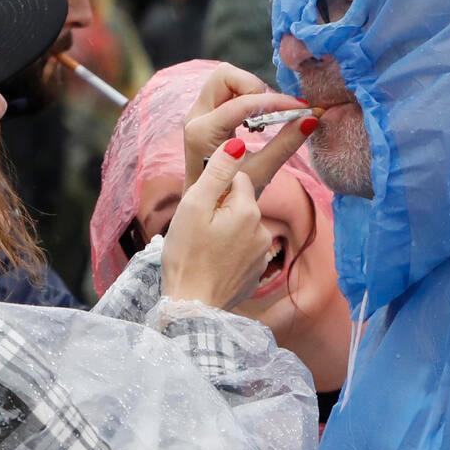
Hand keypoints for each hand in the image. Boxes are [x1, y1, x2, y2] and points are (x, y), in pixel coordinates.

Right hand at [162, 143, 275, 309]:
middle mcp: (262, 229)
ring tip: (204, 248)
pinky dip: (231, 252)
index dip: (215, 189)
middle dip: (222, 210)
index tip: (199, 207)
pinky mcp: (256, 271)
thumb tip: (238, 142)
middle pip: (241, 203)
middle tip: (198, 229)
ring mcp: (262, 253)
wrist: (192, 307)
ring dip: (227, 231)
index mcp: (248, 209)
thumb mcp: (193, 207)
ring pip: (243, 227)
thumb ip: (217, 172)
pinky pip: (245, 249)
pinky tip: (213, 263)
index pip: (237, 179)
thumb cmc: (186, 255)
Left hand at [182, 63, 316, 195]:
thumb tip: (311, 119)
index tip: (300, 107)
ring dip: (251, 91)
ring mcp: (198, 113)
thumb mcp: (261, 172)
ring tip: (266, 117)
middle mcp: (195, 117)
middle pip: (225, 75)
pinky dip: (246, 97)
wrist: (206, 205)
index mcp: (202, 133)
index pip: (242, 103)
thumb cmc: (230, 194)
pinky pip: (227, 90)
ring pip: (226, 78)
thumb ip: (285, 145)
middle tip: (273, 110)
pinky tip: (257, 120)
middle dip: (254, 86)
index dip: (275, 102)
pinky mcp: (205, 113)